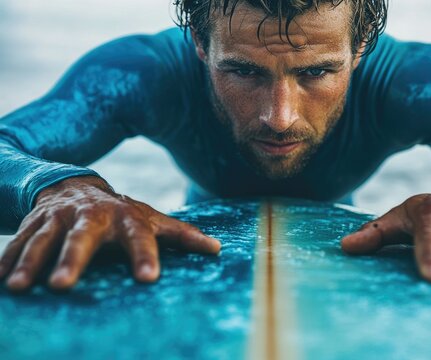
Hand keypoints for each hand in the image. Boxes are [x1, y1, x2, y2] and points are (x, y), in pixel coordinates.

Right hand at [0, 176, 220, 290]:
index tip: (148, 279)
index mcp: (126, 218)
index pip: (139, 238)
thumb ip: (182, 235)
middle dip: (72, 260)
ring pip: (43, 239)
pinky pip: (17, 240)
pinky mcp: (34, 222)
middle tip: (64, 286)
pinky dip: (6, 258)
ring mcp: (59, 218)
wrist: (77, 186)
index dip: (144, 256)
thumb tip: (218, 250)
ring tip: (19, 288)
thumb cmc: (123, 214)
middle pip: (82, 238)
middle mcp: (92, 216)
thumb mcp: (152, 219)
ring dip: (29, 262)